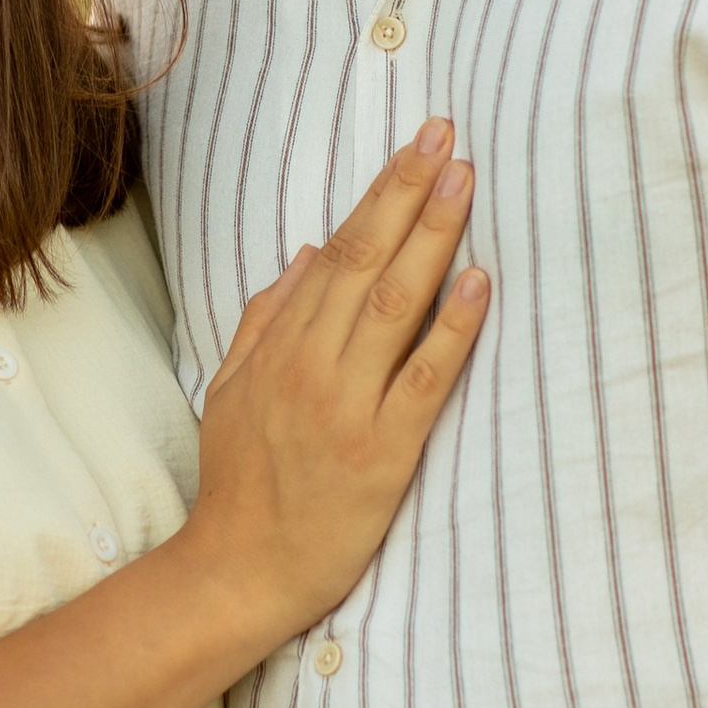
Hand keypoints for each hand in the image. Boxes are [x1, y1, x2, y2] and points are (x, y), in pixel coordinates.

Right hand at [188, 121, 486, 648]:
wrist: (239, 570)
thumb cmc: (240, 482)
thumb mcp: (230, 390)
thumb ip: (264, 320)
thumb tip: (302, 254)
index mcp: (279, 347)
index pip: (335, 252)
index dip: (379, 195)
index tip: (416, 146)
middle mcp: (311, 366)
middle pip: (365, 262)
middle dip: (409, 194)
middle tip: (447, 137)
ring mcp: (347, 407)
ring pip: (394, 305)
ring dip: (433, 238)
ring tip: (464, 184)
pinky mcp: (383, 453)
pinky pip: (423, 378)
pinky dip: (451, 327)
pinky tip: (477, 282)